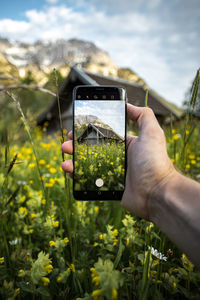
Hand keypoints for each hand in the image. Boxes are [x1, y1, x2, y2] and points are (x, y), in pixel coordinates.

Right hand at [61, 104, 175, 220]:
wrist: (157, 192)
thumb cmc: (154, 161)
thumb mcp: (152, 133)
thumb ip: (143, 115)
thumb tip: (128, 105)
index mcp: (125, 145)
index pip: (103, 135)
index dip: (89, 131)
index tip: (76, 128)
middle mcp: (118, 157)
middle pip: (92, 149)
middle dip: (77, 145)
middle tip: (66, 143)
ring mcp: (112, 173)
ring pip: (87, 164)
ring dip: (73, 159)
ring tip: (65, 156)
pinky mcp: (108, 187)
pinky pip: (89, 180)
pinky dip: (77, 175)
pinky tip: (69, 171)